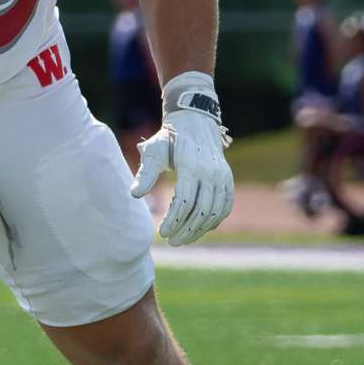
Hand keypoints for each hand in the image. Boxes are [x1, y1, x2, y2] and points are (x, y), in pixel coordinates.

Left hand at [131, 73, 233, 245]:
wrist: (195, 123)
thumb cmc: (170, 139)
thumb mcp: (155, 150)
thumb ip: (145, 172)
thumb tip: (135, 195)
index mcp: (191, 165)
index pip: (185, 201)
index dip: (173, 220)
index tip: (161, 233)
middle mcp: (211, 172)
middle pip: (201, 211)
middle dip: (186, 230)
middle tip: (172, 241)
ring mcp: (223, 176)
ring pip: (215, 212)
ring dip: (199, 230)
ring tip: (183, 239)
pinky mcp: (228, 180)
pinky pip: (225, 206)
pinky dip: (214, 221)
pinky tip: (200, 229)